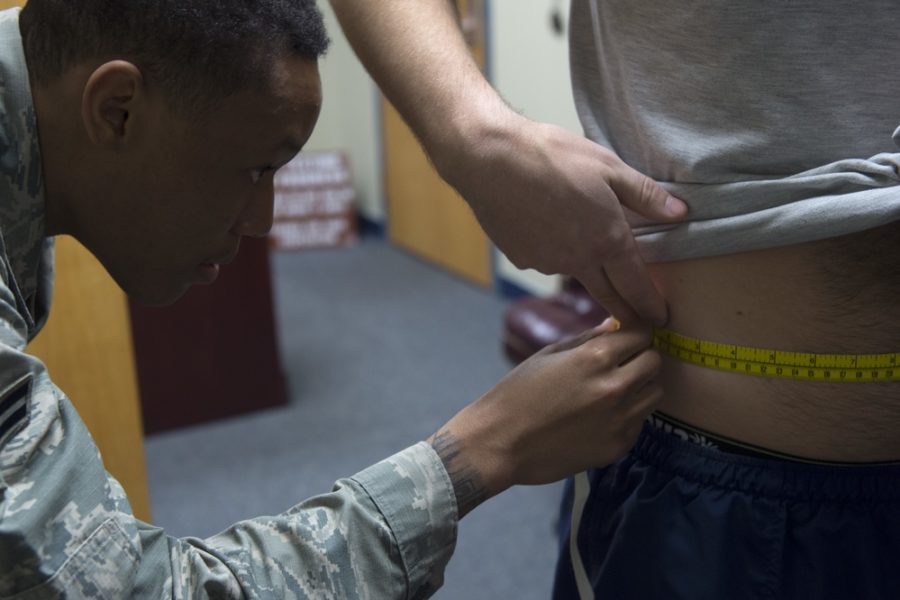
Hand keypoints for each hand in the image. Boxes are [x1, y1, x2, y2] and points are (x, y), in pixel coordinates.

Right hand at [428, 318, 661, 516]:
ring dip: (640, 386)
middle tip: (621, 363)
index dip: (635, 333)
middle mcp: (615, 386)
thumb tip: (616, 325)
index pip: (642, 333)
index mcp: (596, 358)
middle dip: (641, 357)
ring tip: (612, 390)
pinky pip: (639, 422)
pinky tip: (602, 417)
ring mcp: (620, 420)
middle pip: (655, 362)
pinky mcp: (618, 446)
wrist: (499, 442)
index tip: (627, 337)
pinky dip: (628, 415)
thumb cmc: (517, 393)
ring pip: (654, 393)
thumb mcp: (548, 356)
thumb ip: (588, 339)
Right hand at [429, 109, 686, 325]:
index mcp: (607, 241)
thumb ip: (645, 195)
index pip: (637, 287)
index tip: (660, 321)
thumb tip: (680, 212)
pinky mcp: (520, 259)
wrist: (490, 161)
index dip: (651, 306)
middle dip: (627, 313)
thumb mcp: (608, 168)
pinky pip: (544, 260)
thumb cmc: (553, 157)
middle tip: (638, 324)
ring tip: (584, 246)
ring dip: (586, 272)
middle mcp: (578, 261)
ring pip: (574, 273)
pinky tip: (546, 228)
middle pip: (609, 298)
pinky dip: (553, 252)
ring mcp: (546, 263)